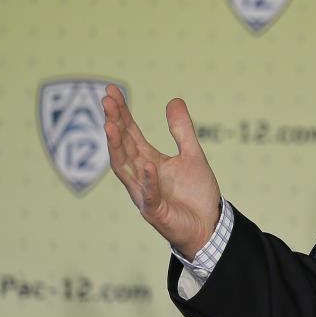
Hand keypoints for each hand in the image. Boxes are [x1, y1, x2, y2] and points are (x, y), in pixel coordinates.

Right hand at [102, 84, 221, 259]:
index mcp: (148, 161)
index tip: (111, 91)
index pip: (130, 133)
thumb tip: (174, 100)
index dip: (121, 112)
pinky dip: (148, 180)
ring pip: (126, 169)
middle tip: (106, 100)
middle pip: (123, 146)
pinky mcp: (155, 211)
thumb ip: (182, 130)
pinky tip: (148, 164)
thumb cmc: (195, 194)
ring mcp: (145, 194)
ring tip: (111, 125)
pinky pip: (149, 195)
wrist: (208, 226)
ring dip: (118, 147)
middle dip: (115, 122)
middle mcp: (141, 175)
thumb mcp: (192, 155)